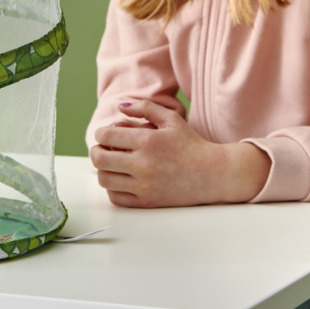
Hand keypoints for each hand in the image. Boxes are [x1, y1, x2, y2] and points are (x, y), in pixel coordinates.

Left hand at [90, 99, 270, 207]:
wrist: (212, 174)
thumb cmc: (191, 144)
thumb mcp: (171, 119)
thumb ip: (145, 108)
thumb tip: (120, 106)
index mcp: (148, 140)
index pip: (107, 135)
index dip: (101, 133)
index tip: (105, 134)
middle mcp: (143, 164)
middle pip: (100, 158)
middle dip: (97, 150)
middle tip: (103, 148)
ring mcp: (144, 185)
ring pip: (104, 179)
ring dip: (103, 169)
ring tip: (112, 164)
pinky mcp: (147, 202)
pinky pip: (116, 197)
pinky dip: (112, 188)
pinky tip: (120, 179)